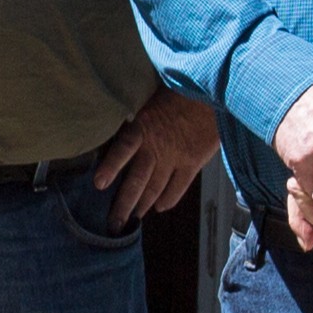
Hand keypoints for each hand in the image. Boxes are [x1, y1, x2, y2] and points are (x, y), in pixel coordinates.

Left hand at [90, 89, 219, 221]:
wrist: (213, 91)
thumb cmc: (180, 89)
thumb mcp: (150, 97)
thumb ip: (136, 116)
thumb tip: (118, 125)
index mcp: (143, 126)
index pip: (123, 149)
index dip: (111, 166)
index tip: (98, 184)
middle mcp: (157, 147)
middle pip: (136, 181)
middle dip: (123, 204)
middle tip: (113, 223)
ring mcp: (175, 157)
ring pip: (155, 188)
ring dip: (143, 205)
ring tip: (133, 217)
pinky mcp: (192, 162)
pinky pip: (178, 187)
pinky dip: (168, 199)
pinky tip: (160, 208)